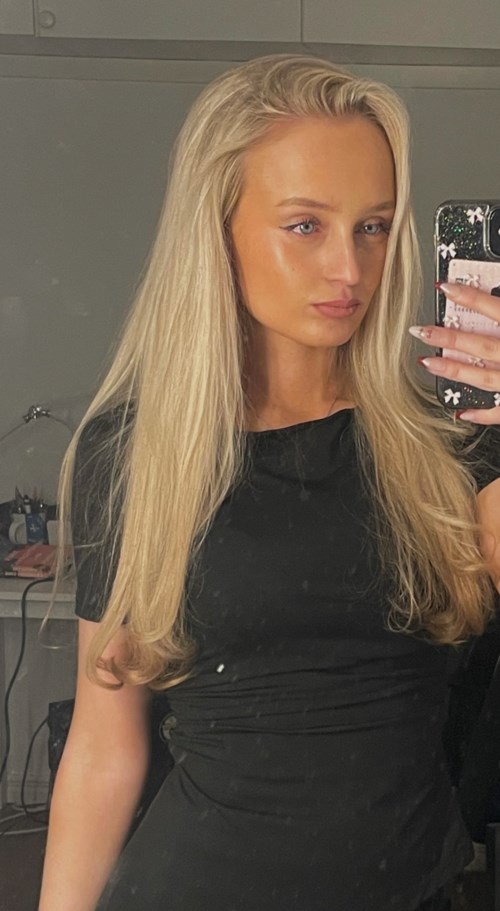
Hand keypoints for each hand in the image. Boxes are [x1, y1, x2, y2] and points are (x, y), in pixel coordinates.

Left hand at [409, 281, 499, 424]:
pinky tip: (460, 412)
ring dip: (453, 370)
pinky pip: (498, 410)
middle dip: (448, 338)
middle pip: (481, 346)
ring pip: (482, 377)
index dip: (470, 297)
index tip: (444, 288)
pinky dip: (479, 413)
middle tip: (419, 330)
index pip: (495, 310)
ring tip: (427, 363)